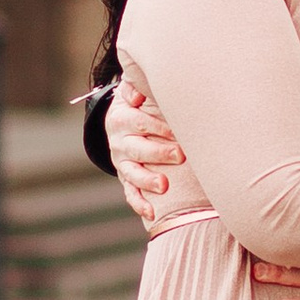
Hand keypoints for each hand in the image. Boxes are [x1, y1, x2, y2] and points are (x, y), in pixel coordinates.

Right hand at [108, 81, 188, 234]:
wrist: (121, 120)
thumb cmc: (138, 102)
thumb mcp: (132, 90)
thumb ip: (134, 85)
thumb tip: (137, 94)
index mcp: (121, 118)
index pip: (139, 122)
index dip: (157, 126)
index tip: (177, 131)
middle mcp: (119, 142)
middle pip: (137, 149)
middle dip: (158, 152)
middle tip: (179, 155)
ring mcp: (122, 162)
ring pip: (132, 173)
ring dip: (147, 180)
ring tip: (164, 186)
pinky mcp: (126, 178)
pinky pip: (130, 193)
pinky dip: (139, 203)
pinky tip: (152, 213)